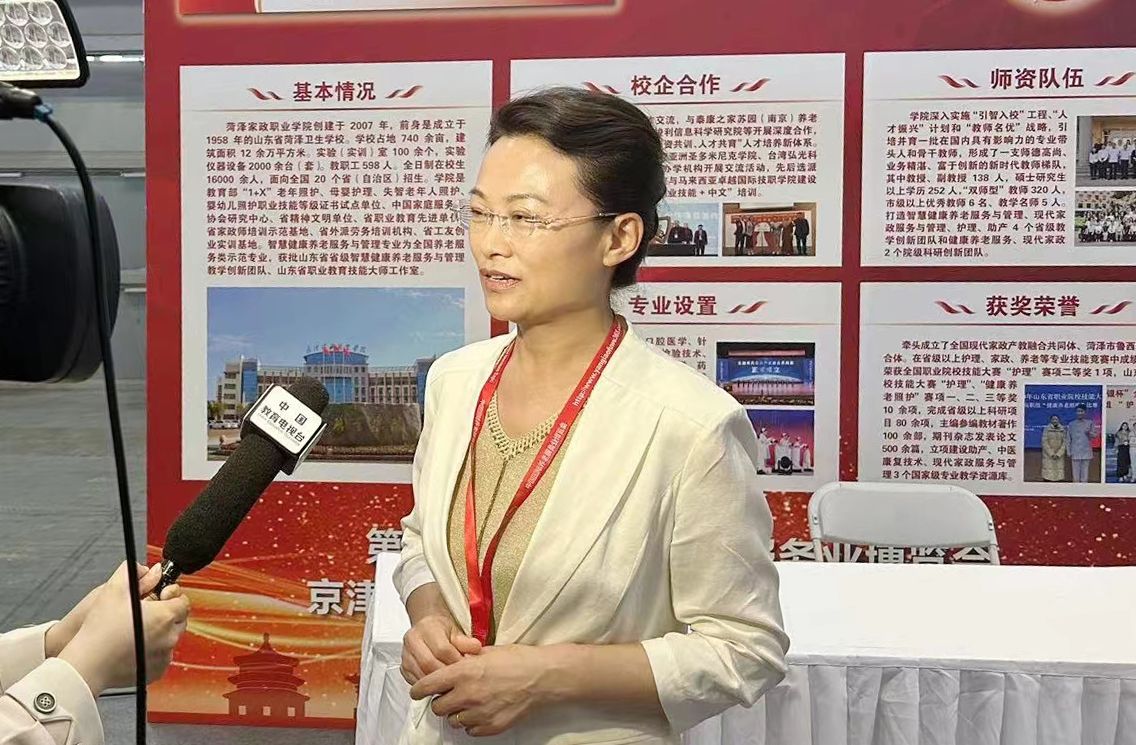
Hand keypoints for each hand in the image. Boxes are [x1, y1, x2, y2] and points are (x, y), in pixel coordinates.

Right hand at [58, 563, 189, 694]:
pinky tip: (135, 645)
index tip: (158, 596)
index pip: (182, 601)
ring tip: (137, 629)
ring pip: (170, 638)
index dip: (170, 596)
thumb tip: (153, 569)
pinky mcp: (155, 671)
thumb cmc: (99, 630)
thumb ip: (135, 572)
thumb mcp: (114, 590)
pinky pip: (161, 656)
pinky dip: (153, 650)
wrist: (87, 664)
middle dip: (166, 613)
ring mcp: (164, 656)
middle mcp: (169, 637)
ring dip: (160, 632)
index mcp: (165, 616)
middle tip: (146, 612)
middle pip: (179, 620)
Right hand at [401, 613, 480, 684]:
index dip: (455, 661)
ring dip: (437, 683)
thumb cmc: (442, 630)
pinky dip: (428, 687)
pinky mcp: (403, 667)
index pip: (442, 649)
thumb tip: (476, 649)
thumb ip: (466, 641)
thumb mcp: (456, 631)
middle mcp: (412, 640)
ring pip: (420, 675)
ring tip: (450, 685)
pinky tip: (439, 687)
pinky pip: (415, 681)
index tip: (465, 668)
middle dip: (446, 675)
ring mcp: (405, 654)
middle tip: (458, 680)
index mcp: (427, 628)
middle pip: (429, 663)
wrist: (427, 627)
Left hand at [411, 644, 550, 736]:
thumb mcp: (487, 652)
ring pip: (453, 720)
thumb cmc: (518, 660)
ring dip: (457, 713)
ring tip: (470, 703)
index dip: (419, 689)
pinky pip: (470, 730)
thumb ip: (465, 661)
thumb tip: (452, 665)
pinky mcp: (491, 726)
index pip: (428, 685)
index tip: (417, 691)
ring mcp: (480, 713)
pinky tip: (482, 711)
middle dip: (441, 701)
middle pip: (437, 707)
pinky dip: (473, 723)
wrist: (543, 677)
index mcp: (464, 672)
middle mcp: (468, 694)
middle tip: (450, 695)